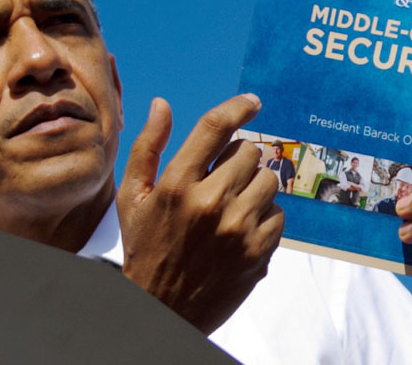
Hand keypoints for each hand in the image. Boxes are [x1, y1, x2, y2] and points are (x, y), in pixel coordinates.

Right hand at [116, 93, 283, 333]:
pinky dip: (264, 216)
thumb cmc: (146, 248)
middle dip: (238, 160)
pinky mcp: (259, 252)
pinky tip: (241, 229)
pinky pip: (279, 213)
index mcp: (177, 185)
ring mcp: (238, 229)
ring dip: (253, 186)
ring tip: (231, 205)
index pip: (216, 127)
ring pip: (268, 180)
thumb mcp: (132, 198)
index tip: (252, 102)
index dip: (238, 107)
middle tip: (221, 180)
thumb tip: (162, 104)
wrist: (163, 310)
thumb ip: (147, 147)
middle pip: (249, 152)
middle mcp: (210, 203)